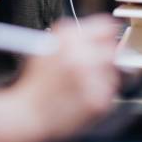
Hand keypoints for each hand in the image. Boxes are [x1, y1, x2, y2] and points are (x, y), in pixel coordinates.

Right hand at [17, 15, 118, 140]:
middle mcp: (82, 56)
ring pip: (113, 70)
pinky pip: (111, 91)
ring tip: (82, 84)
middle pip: (112, 48)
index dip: (105, 33)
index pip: (106, 26)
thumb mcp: (49, 45)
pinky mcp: (99, 101)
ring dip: (103, 74)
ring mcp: (92, 80)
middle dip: (104, 55)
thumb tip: (100, 29)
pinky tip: (82, 96)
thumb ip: (74, 34)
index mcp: (69, 39)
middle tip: (94, 63)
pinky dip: (101, 93)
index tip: (107, 38)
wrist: (28, 115)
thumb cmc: (36, 82)